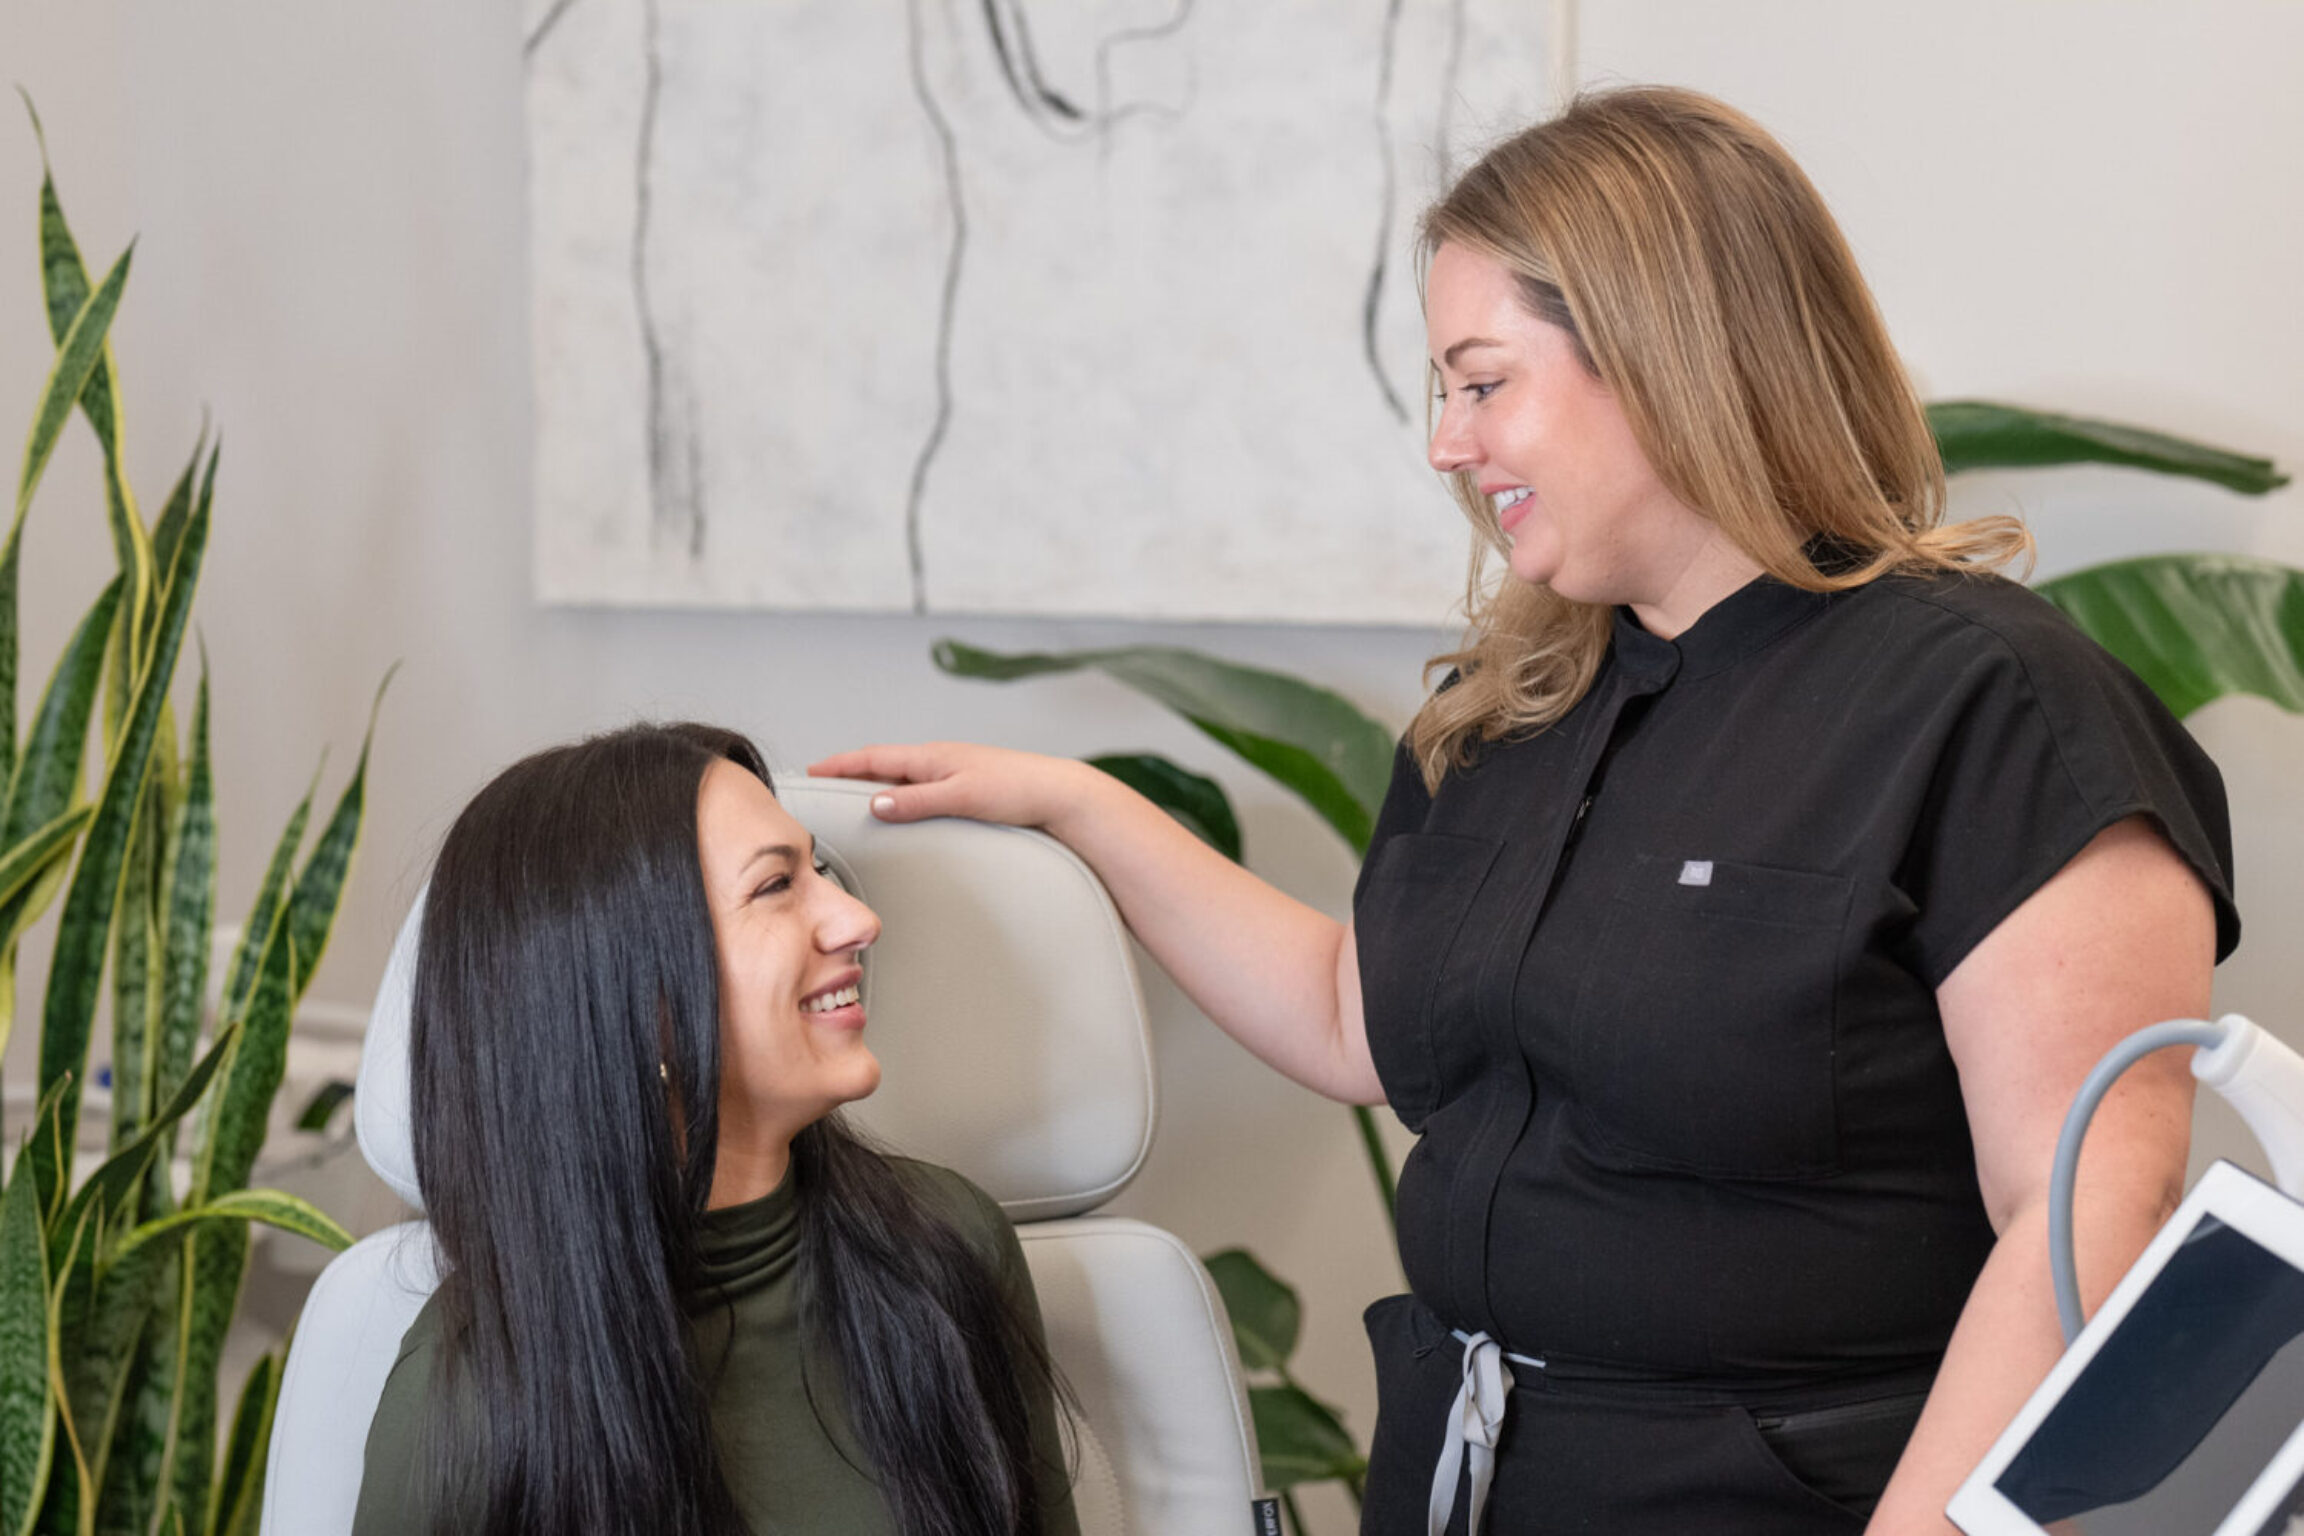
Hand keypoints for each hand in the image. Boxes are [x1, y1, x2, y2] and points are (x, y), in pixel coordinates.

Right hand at [806, 743, 1101, 831]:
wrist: (1059, 793)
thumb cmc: (1017, 789)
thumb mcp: (961, 796)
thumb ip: (917, 800)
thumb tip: (875, 803)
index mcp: (932, 757)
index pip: (874, 757)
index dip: (841, 765)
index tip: (812, 770)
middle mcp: (940, 761)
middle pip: (884, 765)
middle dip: (852, 773)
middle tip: (824, 785)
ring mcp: (954, 773)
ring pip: (904, 777)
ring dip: (877, 784)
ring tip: (854, 798)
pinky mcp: (968, 787)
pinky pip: (922, 788)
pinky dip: (902, 795)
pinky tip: (905, 808)